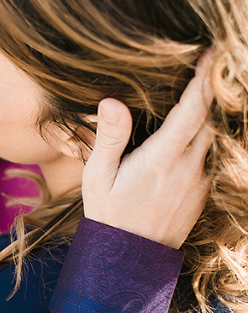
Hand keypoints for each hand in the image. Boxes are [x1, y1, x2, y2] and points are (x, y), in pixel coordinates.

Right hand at [82, 51, 213, 248]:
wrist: (129, 259)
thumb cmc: (108, 214)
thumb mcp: (96, 177)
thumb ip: (109, 138)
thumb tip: (111, 101)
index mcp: (161, 160)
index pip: (192, 111)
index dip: (204, 80)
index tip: (212, 53)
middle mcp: (189, 168)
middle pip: (211, 119)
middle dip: (212, 92)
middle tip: (209, 65)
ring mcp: (200, 181)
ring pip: (215, 138)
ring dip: (210, 115)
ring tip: (203, 93)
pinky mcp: (204, 192)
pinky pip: (212, 157)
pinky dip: (207, 139)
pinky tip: (194, 132)